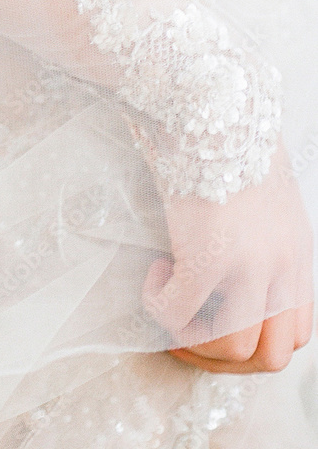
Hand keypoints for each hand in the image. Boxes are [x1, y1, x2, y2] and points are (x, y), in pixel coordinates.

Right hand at [142, 137, 313, 372]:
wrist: (210, 99)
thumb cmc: (227, 132)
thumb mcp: (263, 190)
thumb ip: (262, 231)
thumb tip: (233, 254)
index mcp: (298, 251)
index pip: (297, 332)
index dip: (253, 337)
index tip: (217, 317)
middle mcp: (284, 265)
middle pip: (272, 355)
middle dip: (225, 355)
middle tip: (189, 329)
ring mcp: (250, 264)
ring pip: (232, 348)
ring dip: (193, 336)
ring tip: (171, 296)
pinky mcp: (208, 256)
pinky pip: (179, 314)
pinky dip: (160, 305)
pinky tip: (155, 270)